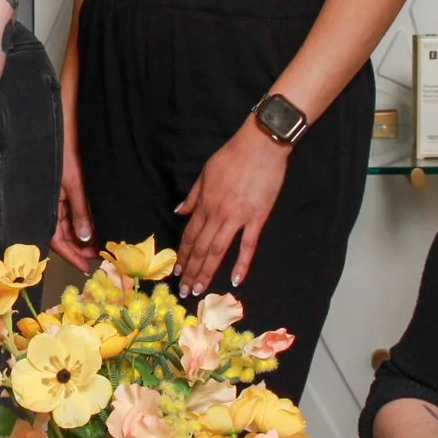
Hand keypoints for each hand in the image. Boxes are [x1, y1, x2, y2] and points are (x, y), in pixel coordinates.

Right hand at [53, 135, 95, 272]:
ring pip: (71, 223)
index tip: (85, 267)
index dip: (70, 255)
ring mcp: (60, 195)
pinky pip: (75, 210)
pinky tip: (98, 227)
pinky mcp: (68, 187)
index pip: (55, 238)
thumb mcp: (75, 183)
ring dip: (85, 236)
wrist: (66, 123)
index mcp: (48, 203)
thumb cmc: (66, 149)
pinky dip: (86, 221)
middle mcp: (51, 202)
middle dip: (80, 247)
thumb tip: (84, 238)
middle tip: (99, 258)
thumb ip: (79, 211)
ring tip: (103, 245)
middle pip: (63, 234)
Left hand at [175, 123, 291, 293]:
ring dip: (207, 272)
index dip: (183, 255)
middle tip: (185, 291)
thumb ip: (193, 196)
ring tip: (200, 290)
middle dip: (191, 270)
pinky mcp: (257, 218)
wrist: (260, 146)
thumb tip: (178, 212)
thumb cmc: (232, 156)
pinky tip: (235, 280)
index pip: (189, 235)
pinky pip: (248, 245)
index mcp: (204, 203)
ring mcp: (237, 217)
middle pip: (200, 247)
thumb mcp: (205, 173)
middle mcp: (217, 214)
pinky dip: (241, 263)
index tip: (177, 272)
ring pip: (218, 250)